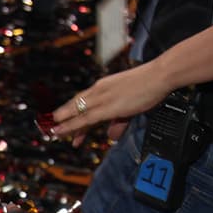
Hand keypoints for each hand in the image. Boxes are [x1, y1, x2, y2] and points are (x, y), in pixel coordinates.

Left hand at [50, 60, 174, 145]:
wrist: (159, 76)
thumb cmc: (149, 86)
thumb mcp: (131, 106)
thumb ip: (118, 122)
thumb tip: (111, 136)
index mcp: (103, 86)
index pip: (83, 100)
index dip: (72, 112)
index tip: (63, 121)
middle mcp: (99, 90)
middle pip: (76, 105)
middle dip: (63, 117)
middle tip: (53, 129)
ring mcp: (101, 97)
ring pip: (76, 112)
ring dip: (63, 123)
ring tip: (52, 133)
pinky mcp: (107, 106)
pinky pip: (85, 118)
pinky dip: (71, 125)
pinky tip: (62, 130)